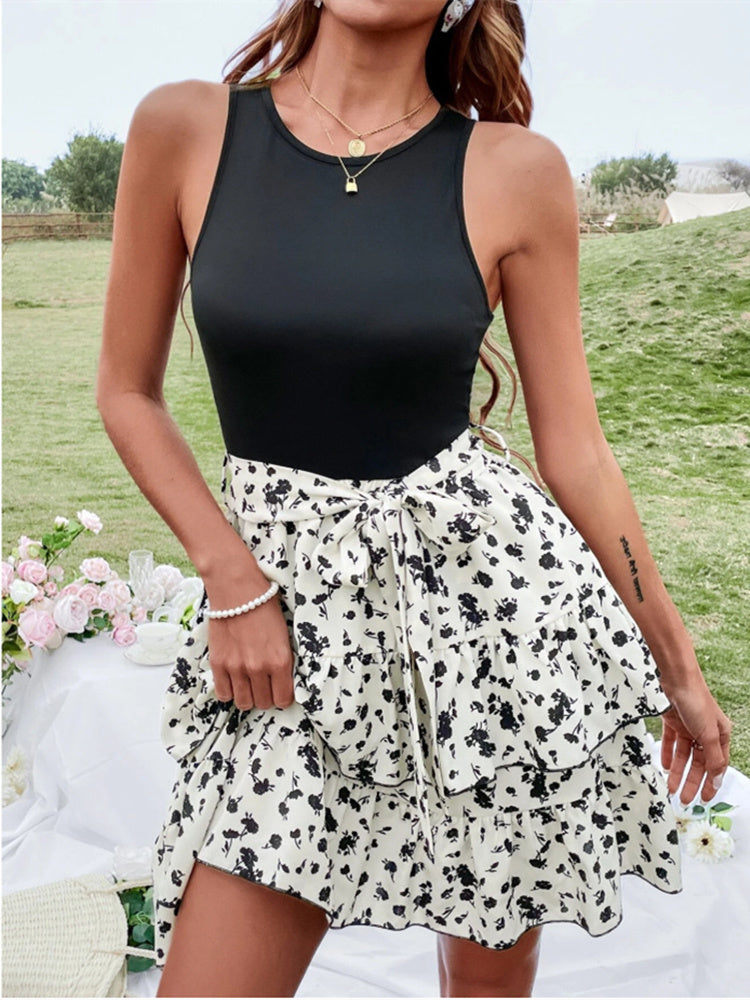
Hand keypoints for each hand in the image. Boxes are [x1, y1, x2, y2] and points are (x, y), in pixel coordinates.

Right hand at [204, 567, 295, 710]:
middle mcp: (259, 668)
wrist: (238, 590)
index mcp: (280, 661)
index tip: (279, 690)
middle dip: (265, 696)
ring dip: (247, 696)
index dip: (282, 696)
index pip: (283, 699)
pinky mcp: (218, 664)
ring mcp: (236, 668)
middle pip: (263, 703)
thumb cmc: (264, 606)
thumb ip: (282, 660)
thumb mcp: (284, 634)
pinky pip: (223, 694)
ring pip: (243, 702)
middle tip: (264, 684)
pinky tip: (233, 680)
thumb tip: (282, 679)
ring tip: (248, 683)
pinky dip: (229, 691)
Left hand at [659, 676, 731, 805]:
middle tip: (683, 799)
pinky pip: (670, 742)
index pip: (717, 765)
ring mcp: (688, 726)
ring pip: (683, 755)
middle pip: (698, 762)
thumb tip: (717, 780)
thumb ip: (713, 759)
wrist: (674, 677)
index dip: (711, 783)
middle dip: (691, 781)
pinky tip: (663, 767)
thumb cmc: (696, 701)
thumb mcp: (708, 734)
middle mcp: (704, 732)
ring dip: (677, 771)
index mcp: (720, 735)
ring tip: (669, 788)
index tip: (704, 800)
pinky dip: (666, 754)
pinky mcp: (672, 721)